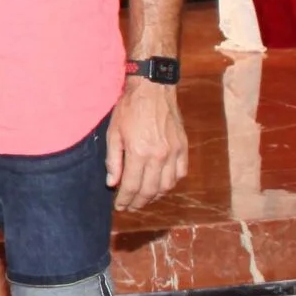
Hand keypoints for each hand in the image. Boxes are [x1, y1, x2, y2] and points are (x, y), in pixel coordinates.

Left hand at [105, 76, 186, 210]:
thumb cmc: (129, 109)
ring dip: (155, 196)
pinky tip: (161, 185)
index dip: (125, 199)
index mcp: (139, 152)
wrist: (153, 89)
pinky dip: (171, 183)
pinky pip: (180, 173)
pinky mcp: (183, 147)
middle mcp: (159, 156)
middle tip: (131, 206)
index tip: (120, 206)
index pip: (132, 186)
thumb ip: (113, 160)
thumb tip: (112, 183)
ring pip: (167, 185)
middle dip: (139, 202)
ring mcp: (174, 152)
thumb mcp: (113, 132)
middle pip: (150, 190)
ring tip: (144, 198)